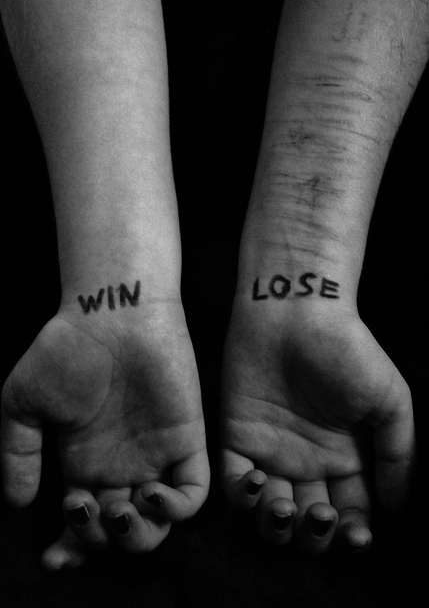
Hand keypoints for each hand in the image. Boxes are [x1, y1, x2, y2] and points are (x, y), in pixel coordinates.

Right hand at [1, 303, 208, 568]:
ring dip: (136, 536)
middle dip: (101, 543)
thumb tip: (17, 503)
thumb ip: (18, 454)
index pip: (83, 522)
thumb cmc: (67, 349)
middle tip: (86, 513)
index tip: (53, 558)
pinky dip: (176, 509)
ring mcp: (155, 454)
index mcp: (85, 462)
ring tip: (116, 508)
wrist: (112, 312)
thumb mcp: (24, 403)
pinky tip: (150, 493)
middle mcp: (122, 464)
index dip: (71, 548)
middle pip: (120, 532)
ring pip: (157, 523)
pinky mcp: (186, 439)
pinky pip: (194, 493)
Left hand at [222, 305, 414, 551]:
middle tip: (320, 518)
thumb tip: (396, 509)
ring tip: (288, 509)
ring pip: (268, 513)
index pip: (350, 512)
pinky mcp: (236, 437)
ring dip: (276, 527)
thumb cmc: (348, 352)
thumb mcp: (391, 402)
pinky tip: (261, 483)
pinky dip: (243, 498)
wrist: (297, 312)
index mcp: (345, 457)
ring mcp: (270, 451)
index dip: (352, 534)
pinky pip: (234, 484)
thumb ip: (399, 455)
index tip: (356, 535)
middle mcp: (307, 461)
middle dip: (315, 536)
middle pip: (308, 522)